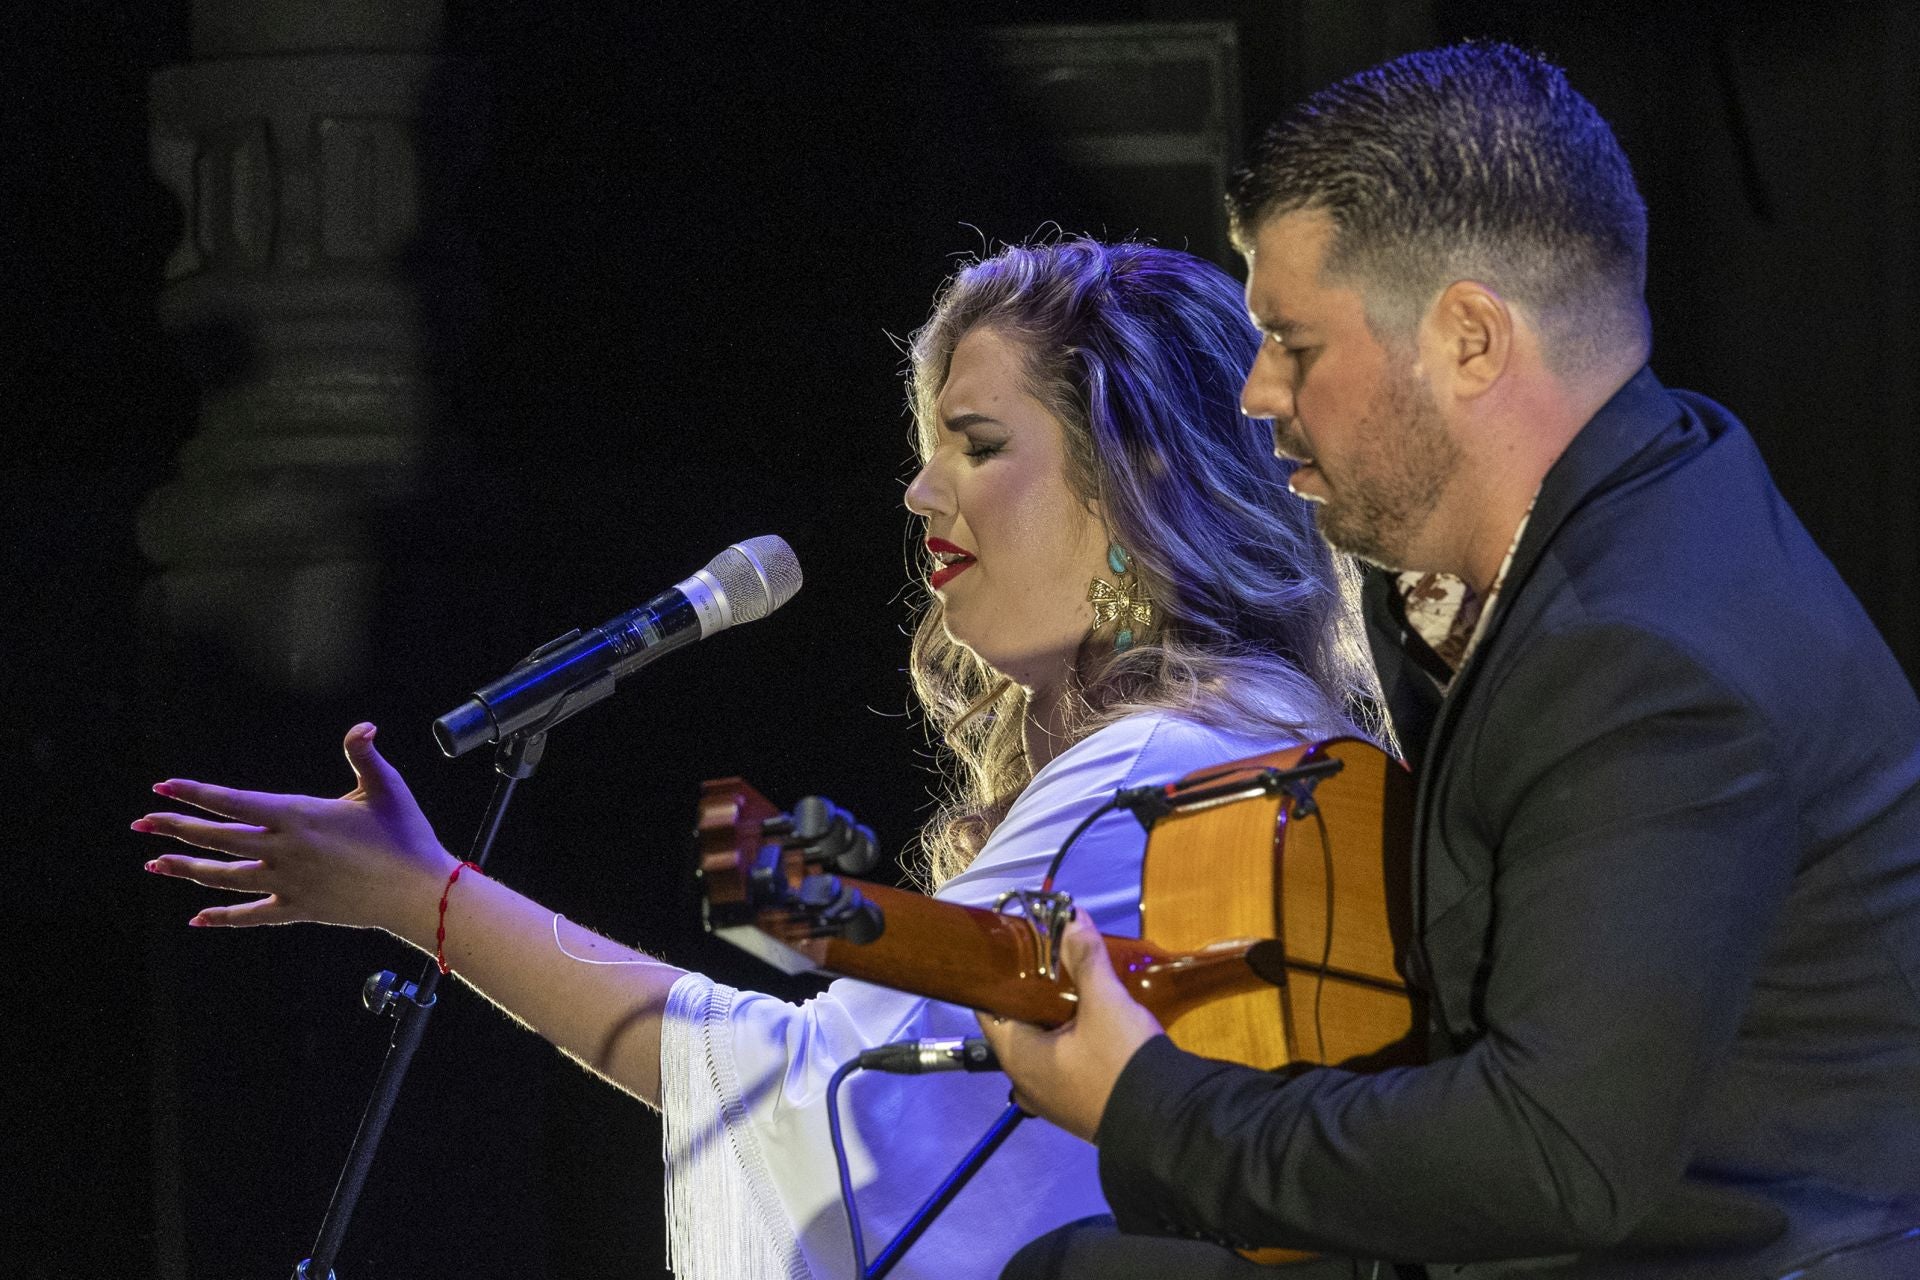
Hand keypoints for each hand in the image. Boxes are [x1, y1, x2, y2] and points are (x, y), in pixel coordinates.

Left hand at [136, 723, 457, 936]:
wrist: (419, 892)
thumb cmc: (406, 835)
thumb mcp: (386, 787)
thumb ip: (364, 754)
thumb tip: (363, 726)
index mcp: (299, 815)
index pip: (234, 802)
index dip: (196, 793)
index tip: (163, 786)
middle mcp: (285, 850)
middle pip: (218, 839)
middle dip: (175, 828)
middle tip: (143, 822)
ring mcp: (288, 883)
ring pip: (225, 877)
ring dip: (187, 870)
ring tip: (155, 864)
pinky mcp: (298, 909)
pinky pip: (252, 916)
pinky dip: (223, 917)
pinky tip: (198, 918)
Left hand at [978, 909, 1163, 1141]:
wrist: (1169, 1123)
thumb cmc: (1122, 1061)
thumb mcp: (1105, 1002)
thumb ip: (1085, 959)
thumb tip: (1072, 918)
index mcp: (1018, 1058)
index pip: (989, 1009)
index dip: (1000, 977)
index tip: (1016, 951)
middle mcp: (1026, 1083)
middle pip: (1018, 1027)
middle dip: (1034, 995)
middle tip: (1052, 961)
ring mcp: (1051, 1100)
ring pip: (1043, 1048)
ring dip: (1056, 1019)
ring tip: (1075, 988)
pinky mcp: (1077, 1108)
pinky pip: (1063, 1067)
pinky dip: (1071, 1042)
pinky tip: (1093, 1024)